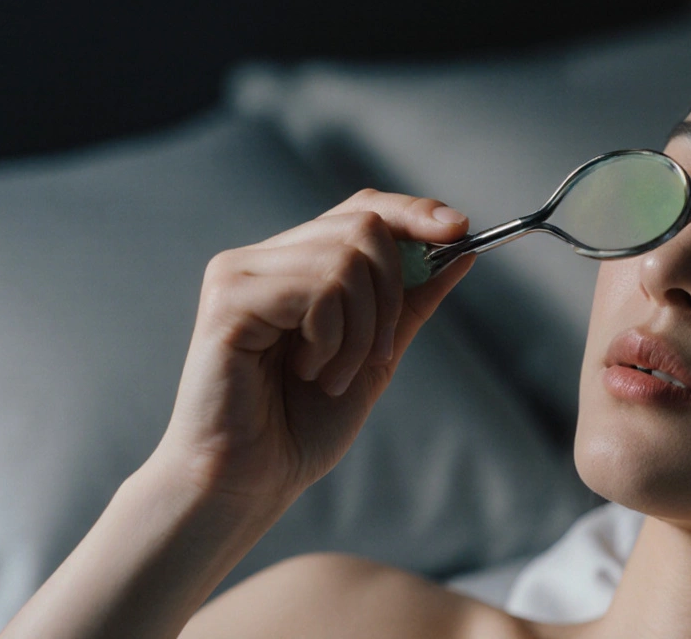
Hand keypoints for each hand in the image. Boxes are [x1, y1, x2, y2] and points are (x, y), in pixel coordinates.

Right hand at [153, 189, 474, 511]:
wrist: (250, 481)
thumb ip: (411, 302)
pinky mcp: (229, 298)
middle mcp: (264, 258)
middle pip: (364, 225)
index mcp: (297, 266)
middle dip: (392, 295)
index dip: (413, 212)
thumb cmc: (301, 425)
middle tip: (375, 356)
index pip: (362, 208)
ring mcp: (240, 272)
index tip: (459, 229)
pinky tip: (307, 372)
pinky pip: (317, 290)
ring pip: (346, 259)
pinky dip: (332, 340)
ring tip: (331, 376)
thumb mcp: (376, 355)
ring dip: (361, 331)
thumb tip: (462, 250)